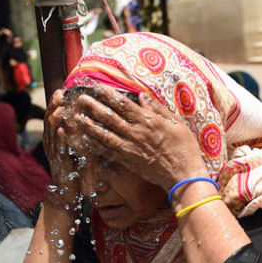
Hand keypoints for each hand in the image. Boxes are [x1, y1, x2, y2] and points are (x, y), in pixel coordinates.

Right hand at [42, 89, 78, 201]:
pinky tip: (62, 130)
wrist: (67, 192)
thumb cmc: (73, 168)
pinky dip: (59, 139)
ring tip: (59, 108)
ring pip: (51, 133)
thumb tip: (86, 117)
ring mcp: (54, 153)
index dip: (55, 104)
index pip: (52, 117)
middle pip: (49, 121)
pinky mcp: (59, 163)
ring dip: (55, 120)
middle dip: (53, 107)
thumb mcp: (75, 147)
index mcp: (54, 139)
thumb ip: (77, 134)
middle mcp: (51, 144)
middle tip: (59, 94)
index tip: (61, 91)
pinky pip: (58, 149)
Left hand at [66, 87, 206, 190]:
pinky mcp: (127, 161)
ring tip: (78, 117)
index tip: (97, 88)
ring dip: (90, 125)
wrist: (183, 174)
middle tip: (81, 100)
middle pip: (110, 118)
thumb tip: (142, 96)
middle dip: (93, 107)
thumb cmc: (183, 147)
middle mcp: (136, 134)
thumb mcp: (176, 122)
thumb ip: (157, 108)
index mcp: (148, 121)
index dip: (108, 95)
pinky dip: (96, 145)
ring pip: (105, 135)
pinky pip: (108, 152)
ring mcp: (130, 148)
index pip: (123, 105)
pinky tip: (86, 139)